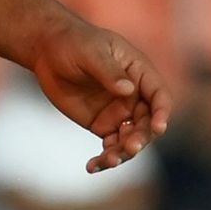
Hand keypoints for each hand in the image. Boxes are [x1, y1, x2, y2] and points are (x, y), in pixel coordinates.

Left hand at [26, 16, 171, 172]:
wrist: (48, 52)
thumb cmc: (74, 43)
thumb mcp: (91, 52)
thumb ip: (109, 71)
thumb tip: (128, 90)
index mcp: (140, 73)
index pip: (159, 96)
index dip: (162, 112)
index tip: (159, 127)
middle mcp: (134, 95)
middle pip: (148, 123)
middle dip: (141, 137)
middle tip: (128, 148)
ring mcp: (119, 112)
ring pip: (131, 138)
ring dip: (124, 152)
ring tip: (108, 161)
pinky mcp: (102, 125)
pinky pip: (110, 146)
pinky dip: (105, 158)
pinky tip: (92, 166)